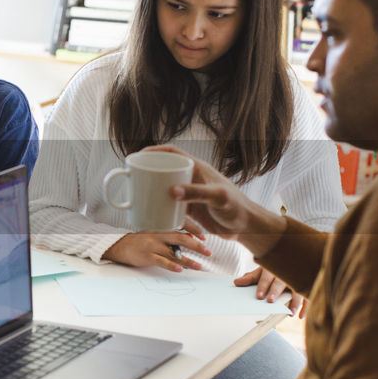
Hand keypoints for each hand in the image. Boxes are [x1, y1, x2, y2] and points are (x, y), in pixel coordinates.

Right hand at [102, 224, 209, 271]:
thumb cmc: (138, 241)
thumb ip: (170, 235)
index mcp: (161, 227)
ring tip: (199, 266)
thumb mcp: (154, 232)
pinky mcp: (147, 256)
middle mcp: (158, 235)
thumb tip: (189, 238)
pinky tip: (180, 270)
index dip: (194, 230)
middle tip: (208, 252)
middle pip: (181, 239)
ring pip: (174, 252)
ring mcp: (153, 246)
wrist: (119, 246)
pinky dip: (172, 266)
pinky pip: (162, 261)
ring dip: (188, 260)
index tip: (204, 237)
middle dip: (197, 246)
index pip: (181, 225)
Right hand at [147, 146, 285, 256]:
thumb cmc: (237, 208)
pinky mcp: (190, 209)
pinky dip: (159, 206)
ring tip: (136, 195)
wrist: (245, 227)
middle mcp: (192, 178)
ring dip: (151, 190)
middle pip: (165, 169)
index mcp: (198, 169)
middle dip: (148, 171)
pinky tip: (149, 211)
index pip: (173, 153)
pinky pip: (170, 204)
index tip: (138, 155)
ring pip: (165, 187)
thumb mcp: (217, 198)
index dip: (155, 151)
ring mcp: (190, 193)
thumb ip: (196, 193)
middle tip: (132, 178)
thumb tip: (171, 191)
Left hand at [234, 267, 304, 316]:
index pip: (268, 276)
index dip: (263, 285)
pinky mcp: (308, 284)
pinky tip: (300, 316)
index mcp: (275, 266)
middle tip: (270, 301)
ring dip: (294, 302)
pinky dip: (306, 306)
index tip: (259, 296)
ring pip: (298, 289)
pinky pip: (308, 295)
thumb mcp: (264, 269)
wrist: (297, 253)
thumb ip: (252, 277)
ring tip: (289, 312)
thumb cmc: (277, 265)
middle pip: (282, 281)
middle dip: (276, 291)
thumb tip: (237, 282)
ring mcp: (299, 277)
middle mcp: (288, 271)